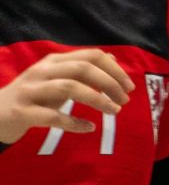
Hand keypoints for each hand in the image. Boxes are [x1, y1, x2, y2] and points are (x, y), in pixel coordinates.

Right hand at [0, 49, 131, 145]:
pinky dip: (74, 123)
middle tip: (124, 100)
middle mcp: (41, 71)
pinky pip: (52, 116)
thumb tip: (111, 57)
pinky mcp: (22, 112)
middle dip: (109, 83)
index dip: (114, 69)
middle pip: (82, 69)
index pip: (90, 56)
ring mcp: (30, 91)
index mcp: (53, 62)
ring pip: (68, 87)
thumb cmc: (33, 96)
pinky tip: (89, 128)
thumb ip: (81, 69)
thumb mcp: (58, 79)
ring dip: (96, 99)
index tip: (130, 86)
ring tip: (114, 111)